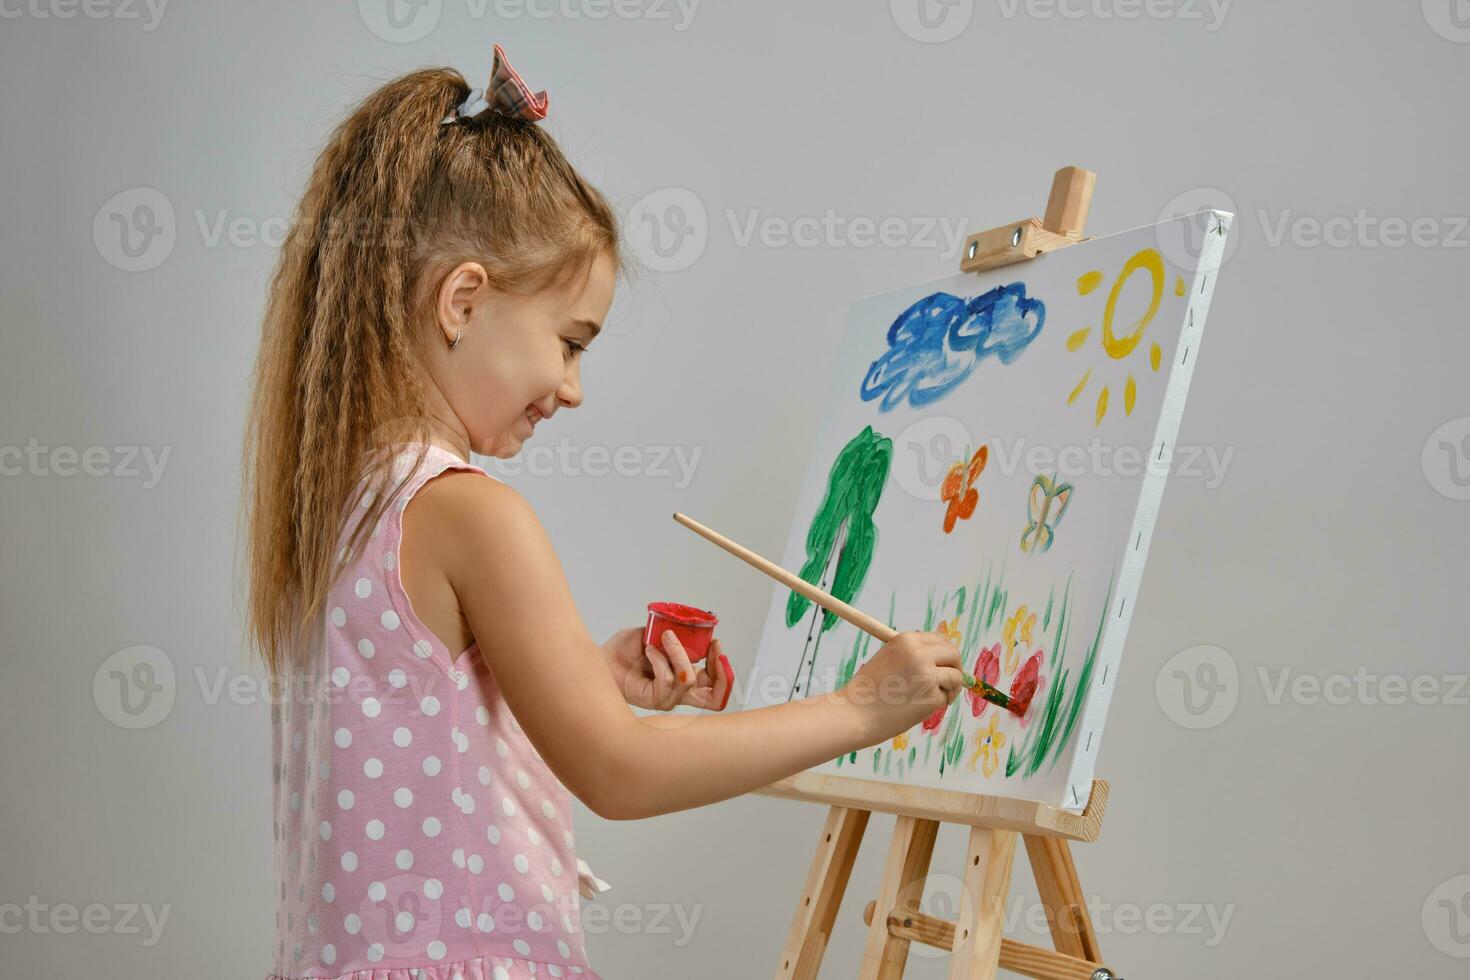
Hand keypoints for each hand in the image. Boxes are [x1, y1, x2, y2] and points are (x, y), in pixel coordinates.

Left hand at [601, 626, 732, 710]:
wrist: (603, 658)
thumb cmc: (624, 651)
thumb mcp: (657, 635)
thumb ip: (676, 633)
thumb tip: (691, 627)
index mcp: (684, 678)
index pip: (716, 686)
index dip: (724, 669)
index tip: (717, 645)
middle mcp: (679, 692)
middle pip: (716, 700)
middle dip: (723, 675)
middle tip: (714, 651)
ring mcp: (667, 698)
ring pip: (688, 679)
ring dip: (678, 652)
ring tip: (664, 639)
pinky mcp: (653, 700)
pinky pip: (666, 678)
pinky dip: (659, 659)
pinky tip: (649, 651)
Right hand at [844, 630, 963, 739]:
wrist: (854, 713)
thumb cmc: (868, 689)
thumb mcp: (888, 657)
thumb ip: (912, 653)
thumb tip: (940, 656)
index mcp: (906, 640)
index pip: (940, 639)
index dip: (945, 653)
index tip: (943, 665)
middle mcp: (919, 654)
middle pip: (954, 654)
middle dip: (955, 668)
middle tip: (949, 682)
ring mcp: (927, 675)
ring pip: (956, 676)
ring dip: (951, 688)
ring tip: (936, 698)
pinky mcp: (931, 697)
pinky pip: (945, 697)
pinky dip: (938, 704)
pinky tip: (919, 708)